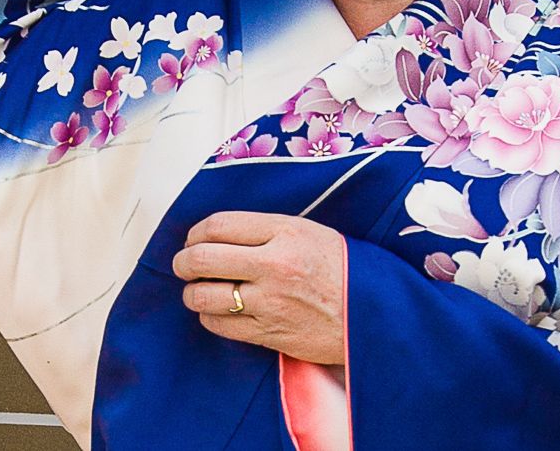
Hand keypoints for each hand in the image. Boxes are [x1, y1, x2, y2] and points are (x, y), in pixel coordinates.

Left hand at [172, 211, 347, 364]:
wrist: (376, 317)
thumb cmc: (344, 270)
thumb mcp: (311, 233)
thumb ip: (267, 229)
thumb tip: (217, 232)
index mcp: (285, 232)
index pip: (218, 225)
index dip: (195, 232)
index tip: (194, 238)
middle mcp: (274, 265)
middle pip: (202, 259)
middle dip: (183, 262)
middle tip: (184, 264)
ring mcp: (270, 302)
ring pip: (203, 296)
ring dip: (192, 293)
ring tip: (198, 290)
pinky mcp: (270, 333)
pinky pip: (220, 325)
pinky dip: (210, 317)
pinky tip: (218, 312)